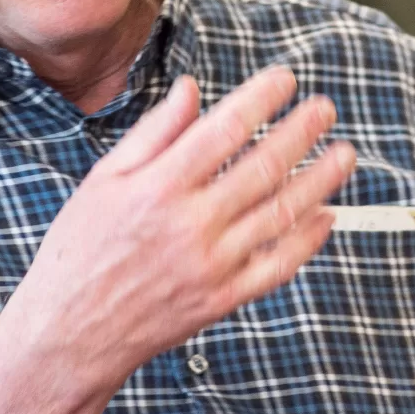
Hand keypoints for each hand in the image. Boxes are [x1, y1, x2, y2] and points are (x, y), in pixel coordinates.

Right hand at [0, 66, 356, 413]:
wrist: (70, 333)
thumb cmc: (81, 250)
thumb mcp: (103, 179)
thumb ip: (153, 132)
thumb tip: (192, 89)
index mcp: (158, 186)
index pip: (225, 129)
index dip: (262, 98)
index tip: (287, 79)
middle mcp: (190, 223)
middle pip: (263, 166)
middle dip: (303, 131)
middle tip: (327, 107)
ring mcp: (211, 265)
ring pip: (281, 214)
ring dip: (320, 180)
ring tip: (344, 154)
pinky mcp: (223, 299)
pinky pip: (278, 265)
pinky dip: (308, 240)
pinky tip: (325, 215)